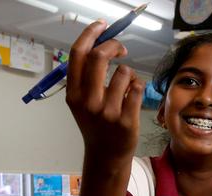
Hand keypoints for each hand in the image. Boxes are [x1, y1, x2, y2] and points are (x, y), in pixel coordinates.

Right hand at [66, 21, 143, 163]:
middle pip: (99, 57)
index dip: (90, 34)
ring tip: (126, 86)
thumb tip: (100, 43)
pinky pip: (138, 88)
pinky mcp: (127, 120)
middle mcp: (88, 102)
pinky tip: (133, 97)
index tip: (101, 25)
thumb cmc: (96, 124)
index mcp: (73, 94)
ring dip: (129, 73)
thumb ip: (86, 77)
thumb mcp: (81, 102)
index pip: (77, 55)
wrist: (106, 155)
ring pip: (124, 73)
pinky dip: (138, 87)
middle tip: (121, 49)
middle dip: (114, 46)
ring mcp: (107, 112)